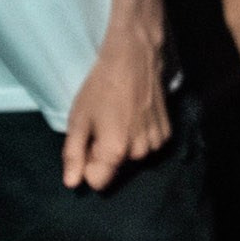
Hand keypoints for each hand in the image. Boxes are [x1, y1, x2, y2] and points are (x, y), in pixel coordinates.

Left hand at [62, 17, 171, 189]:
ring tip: (120, 117)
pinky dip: (141, 135)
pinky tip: (136, 115)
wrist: (134, 57)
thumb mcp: (79, 118)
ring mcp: (156, 142)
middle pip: (116, 169)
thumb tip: (72, 184)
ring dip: (125, 145)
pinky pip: (148, 145)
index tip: (88, 144)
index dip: (88, 166)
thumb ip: (73, 154)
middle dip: (106, 154)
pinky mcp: (167, 132)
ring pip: (132, 157)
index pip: (98, 183)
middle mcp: (139, 153)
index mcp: (115, 151)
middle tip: (103, 125)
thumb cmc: (101, 86)